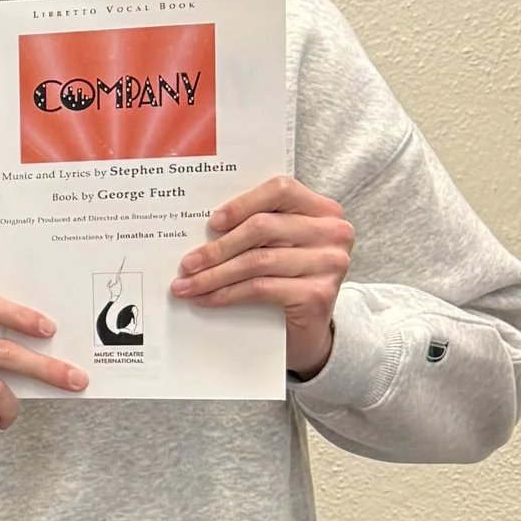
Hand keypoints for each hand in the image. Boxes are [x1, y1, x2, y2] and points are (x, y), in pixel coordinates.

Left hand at [172, 176, 353, 374]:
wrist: (309, 330)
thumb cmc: (288, 281)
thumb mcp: (277, 247)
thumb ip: (255, 229)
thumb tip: (201, 230)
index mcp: (322, 210)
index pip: (280, 190)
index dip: (242, 204)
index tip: (211, 224)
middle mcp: (333, 232)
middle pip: (262, 227)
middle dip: (217, 248)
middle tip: (186, 264)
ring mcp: (330, 263)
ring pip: (256, 261)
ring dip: (214, 275)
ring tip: (187, 285)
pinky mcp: (318, 294)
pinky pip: (260, 288)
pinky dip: (226, 294)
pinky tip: (206, 299)